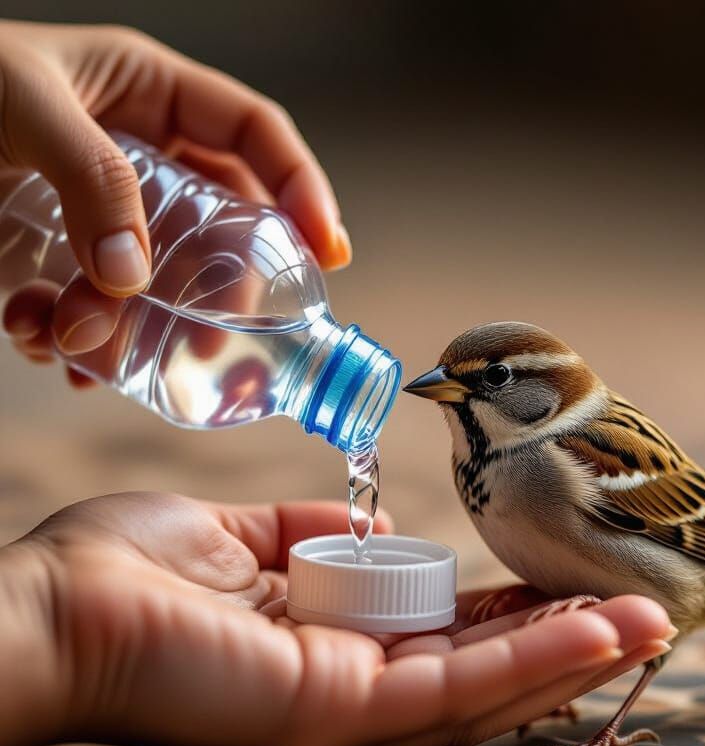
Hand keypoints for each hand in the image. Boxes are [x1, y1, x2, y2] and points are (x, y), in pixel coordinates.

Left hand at [0, 20, 348, 380]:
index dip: (303, 190)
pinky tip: (48, 346)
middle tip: (215, 332)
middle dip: (220, 287)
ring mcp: (99, 214)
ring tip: (85, 343)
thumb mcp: (19, 101)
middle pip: (222, 226)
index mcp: (148, 95)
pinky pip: (98, 309)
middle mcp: (136, 157)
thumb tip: (135, 274)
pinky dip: (79, 341)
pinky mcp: (57, 258)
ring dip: (136, 329)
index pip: (256, 137)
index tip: (328, 253)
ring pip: (160, 283)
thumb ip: (91, 178)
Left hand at [0, 492, 673, 745]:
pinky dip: (532, 660)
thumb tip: (378, 527)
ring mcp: (354, 709)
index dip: (519, 610)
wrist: (51, 610)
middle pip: (486, 668)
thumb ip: (314, 536)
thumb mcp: (241, 539)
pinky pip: (455, 686)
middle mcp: (356, 690)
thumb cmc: (128, 574)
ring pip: (489, 687)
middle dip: (571, 641)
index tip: (577, 581)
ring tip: (651, 625)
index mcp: (335, 647)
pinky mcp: (341, 711)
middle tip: (649, 614)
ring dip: (574, 654)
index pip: (450, 634)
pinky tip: (594, 635)